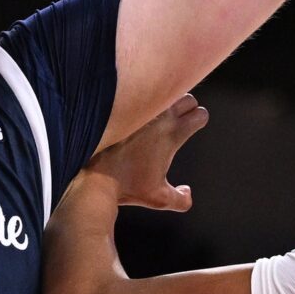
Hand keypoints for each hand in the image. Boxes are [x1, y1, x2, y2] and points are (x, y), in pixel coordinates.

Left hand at [81, 95, 207, 209]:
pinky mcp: (121, 108)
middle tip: (178, 121)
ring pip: (164, 93)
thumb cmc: (126, 187)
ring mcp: (140, 110)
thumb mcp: (158, 199)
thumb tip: (187, 192)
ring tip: (158, 117)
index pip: (200, 114)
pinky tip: (135, 113)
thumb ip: (180, 200)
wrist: (94, 176)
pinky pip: (137, 96)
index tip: (190, 128)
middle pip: (187, 98)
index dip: (199, 121)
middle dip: (188, 107)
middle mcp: (159, 118)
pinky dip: (141, 102)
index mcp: (172, 135)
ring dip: (166, 101)